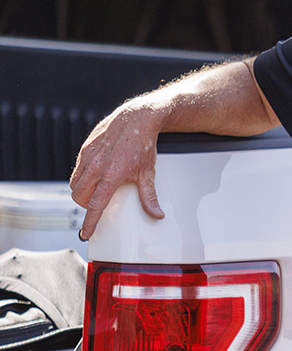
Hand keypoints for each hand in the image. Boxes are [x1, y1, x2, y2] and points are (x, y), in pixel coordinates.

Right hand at [69, 102, 165, 239]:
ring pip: (75, 184)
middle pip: (80, 197)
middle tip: (98, 204)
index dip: (90, 222)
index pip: (96, 206)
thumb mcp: (148, 172)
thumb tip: (157, 214)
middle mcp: (96, 166)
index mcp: (111, 175)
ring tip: (96, 190)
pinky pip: (77, 169)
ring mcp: (88, 156)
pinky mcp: (85, 147)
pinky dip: (82, 176)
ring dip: (82, 191)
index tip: (86, 233)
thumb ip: (149, 196)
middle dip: (86, 205)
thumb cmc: (144, 144)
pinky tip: (94, 174)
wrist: (138, 118)